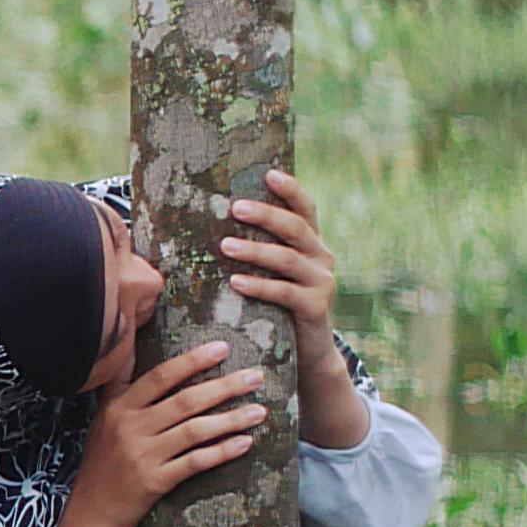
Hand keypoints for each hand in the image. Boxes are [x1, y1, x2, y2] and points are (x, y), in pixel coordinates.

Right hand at [62, 341, 265, 526]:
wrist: (92, 511)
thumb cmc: (103, 462)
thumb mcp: (104, 419)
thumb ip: (120, 385)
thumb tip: (132, 344)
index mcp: (119, 408)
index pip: (160, 377)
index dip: (193, 361)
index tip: (223, 348)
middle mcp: (130, 428)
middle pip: (185, 401)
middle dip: (225, 386)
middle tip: (257, 376)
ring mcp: (143, 455)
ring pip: (195, 431)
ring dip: (231, 419)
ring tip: (260, 411)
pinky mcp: (155, 481)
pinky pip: (195, 462)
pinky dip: (222, 452)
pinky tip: (245, 443)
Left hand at [221, 168, 369, 448]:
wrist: (306, 352)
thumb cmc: (276, 306)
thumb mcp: (271, 273)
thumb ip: (253, 248)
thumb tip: (205, 224)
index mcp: (310, 243)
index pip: (305, 208)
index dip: (291, 190)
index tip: (268, 174)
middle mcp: (320, 257)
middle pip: (296, 228)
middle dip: (266, 215)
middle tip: (235, 207)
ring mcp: (321, 282)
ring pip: (288, 259)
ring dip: (256, 250)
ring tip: (224, 245)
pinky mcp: (315, 309)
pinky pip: (285, 293)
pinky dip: (260, 286)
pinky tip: (236, 282)